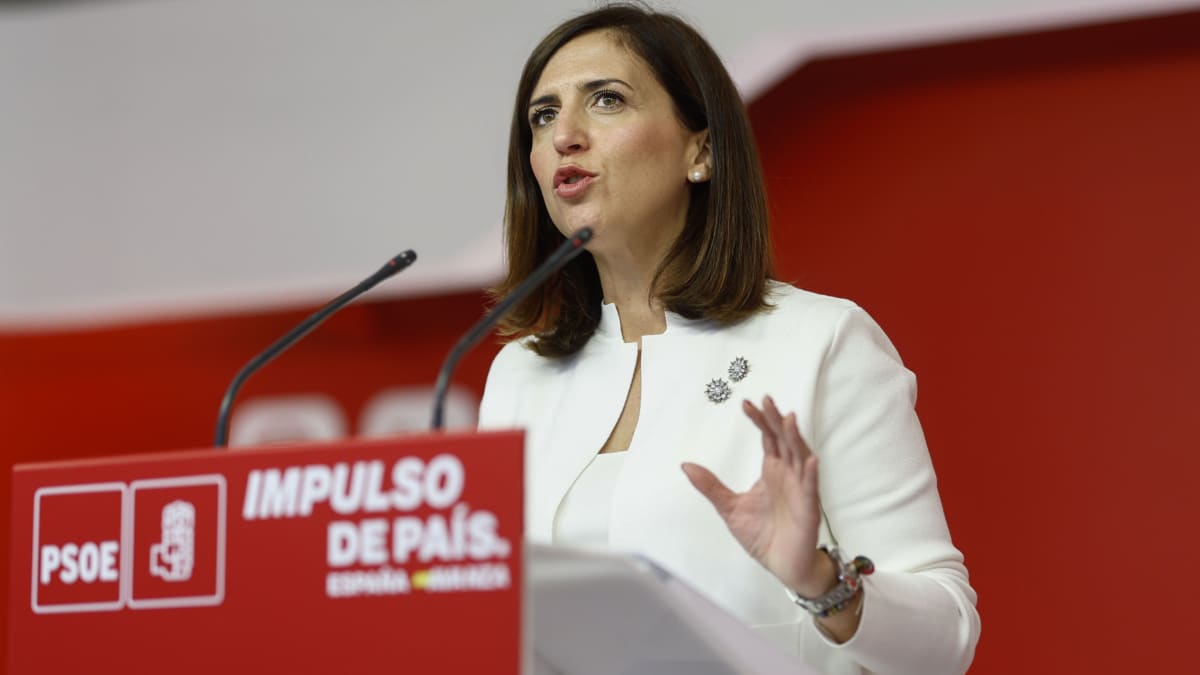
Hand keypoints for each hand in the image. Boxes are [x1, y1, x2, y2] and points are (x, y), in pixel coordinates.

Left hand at [682, 395, 833, 595]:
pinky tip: (810, 459)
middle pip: (784, 440)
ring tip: (788, 419)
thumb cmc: (762, 536)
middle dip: (776, 421)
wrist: (782, 565)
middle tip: (767, 400)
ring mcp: (800, 489)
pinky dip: (811, 473)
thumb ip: (711, 486)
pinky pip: (811, 487)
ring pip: (800, 457)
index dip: (759, 421)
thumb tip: (686, 465)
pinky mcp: (809, 508)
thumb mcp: (729, 508)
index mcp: (772, 471)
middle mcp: (788, 475)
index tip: (746, 404)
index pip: (768, 438)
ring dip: (795, 438)